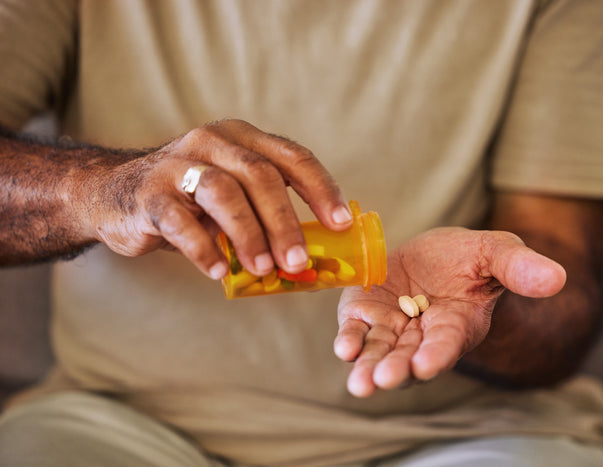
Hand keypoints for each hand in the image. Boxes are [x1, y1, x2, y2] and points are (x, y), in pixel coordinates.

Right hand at [84, 119, 351, 278]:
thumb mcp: (233, 196)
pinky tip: (217, 271)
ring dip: (249, 235)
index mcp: (243, 140)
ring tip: (263, 269)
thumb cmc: (190, 201)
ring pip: (224, 193)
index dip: (321, 189)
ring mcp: (179, 164)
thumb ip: (265, 215)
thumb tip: (311, 260)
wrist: (116, 195)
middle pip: (261, 176)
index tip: (340, 223)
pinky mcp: (150, 193)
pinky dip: (203, 248)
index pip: (293, 157)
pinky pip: (181, 221)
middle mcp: (213, 142)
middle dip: (285, 222)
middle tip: (299, 261)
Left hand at [334, 227, 565, 396]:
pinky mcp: (366, 312)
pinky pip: (358, 330)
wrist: (436, 254)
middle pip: (408, 358)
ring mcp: (393, 327)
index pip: (447, 343)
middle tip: (383, 380)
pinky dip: (350, 340)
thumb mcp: (497, 252)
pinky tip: (345, 348)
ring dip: (369, 366)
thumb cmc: (471, 257)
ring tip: (361, 383)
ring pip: (380, 352)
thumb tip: (557, 278)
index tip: (426, 364)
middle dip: (397, 369)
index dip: (437, 354)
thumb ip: (520, 267)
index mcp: (458, 324)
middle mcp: (423, 335)